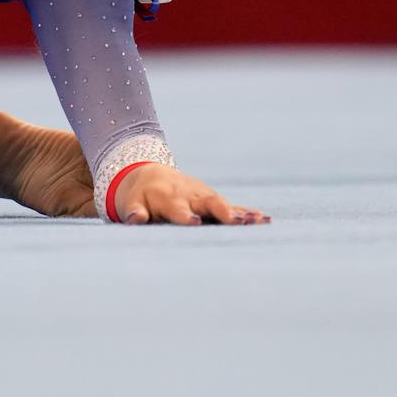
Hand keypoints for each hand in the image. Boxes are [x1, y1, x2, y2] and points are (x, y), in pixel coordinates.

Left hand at [112, 165, 267, 225]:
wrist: (150, 174)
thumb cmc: (141, 196)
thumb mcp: (132, 202)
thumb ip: (135, 212)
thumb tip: (134, 219)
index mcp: (168, 198)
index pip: (177, 208)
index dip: (184, 215)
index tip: (194, 223)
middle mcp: (190, 196)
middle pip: (208, 203)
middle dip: (222, 212)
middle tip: (236, 221)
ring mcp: (204, 197)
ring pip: (224, 204)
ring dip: (241, 213)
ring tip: (259, 221)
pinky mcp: (213, 201)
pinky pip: (232, 207)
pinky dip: (247, 212)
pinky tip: (264, 219)